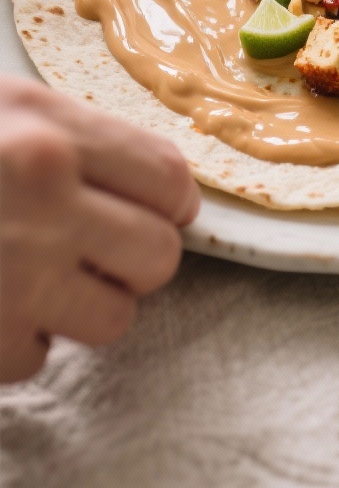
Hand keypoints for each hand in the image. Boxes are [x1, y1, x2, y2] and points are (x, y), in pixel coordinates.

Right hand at [0, 75, 201, 382]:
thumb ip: (66, 134)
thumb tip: (140, 178)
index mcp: (47, 127)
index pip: (168, 174)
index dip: (172, 202)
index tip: (158, 210)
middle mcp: (43, 192)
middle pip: (159, 253)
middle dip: (132, 259)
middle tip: (90, 248)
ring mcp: (17, 271)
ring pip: (115, 317)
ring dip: (79, 305)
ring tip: (32, 275)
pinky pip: (40, 359)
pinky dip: (19, 340)